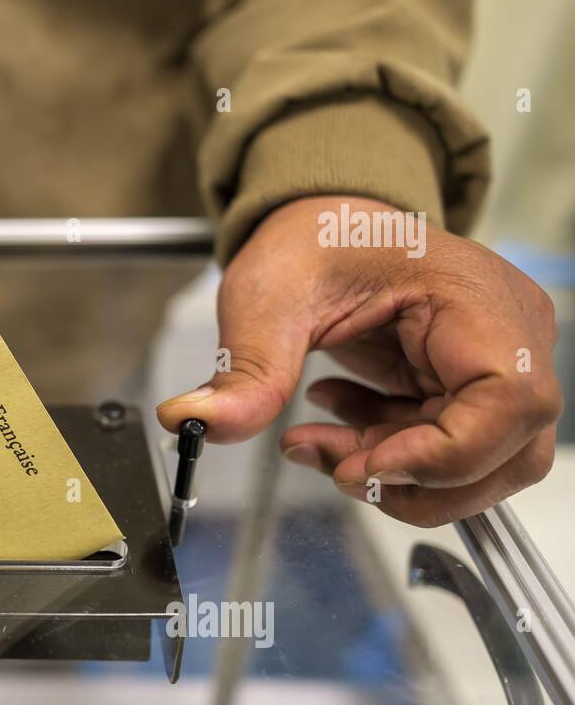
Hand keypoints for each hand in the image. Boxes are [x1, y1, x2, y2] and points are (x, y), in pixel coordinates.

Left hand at [157, 195, 560, 526]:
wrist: (321, 228)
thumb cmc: (312, 241)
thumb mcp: (266, 299)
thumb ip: (244, 371)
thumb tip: (194, 420)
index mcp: (474, 296)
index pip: (510, 402)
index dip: (445, 454)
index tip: (366, 466)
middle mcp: (507, 333)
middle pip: (504, 451)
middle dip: (410, 476)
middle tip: (332, 462)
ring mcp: (495, 364)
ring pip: (477, 465)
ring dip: (393, 473)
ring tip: (319, 442)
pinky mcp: (468, 388)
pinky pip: (445, 451)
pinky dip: (386, 454)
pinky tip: (336, 419)